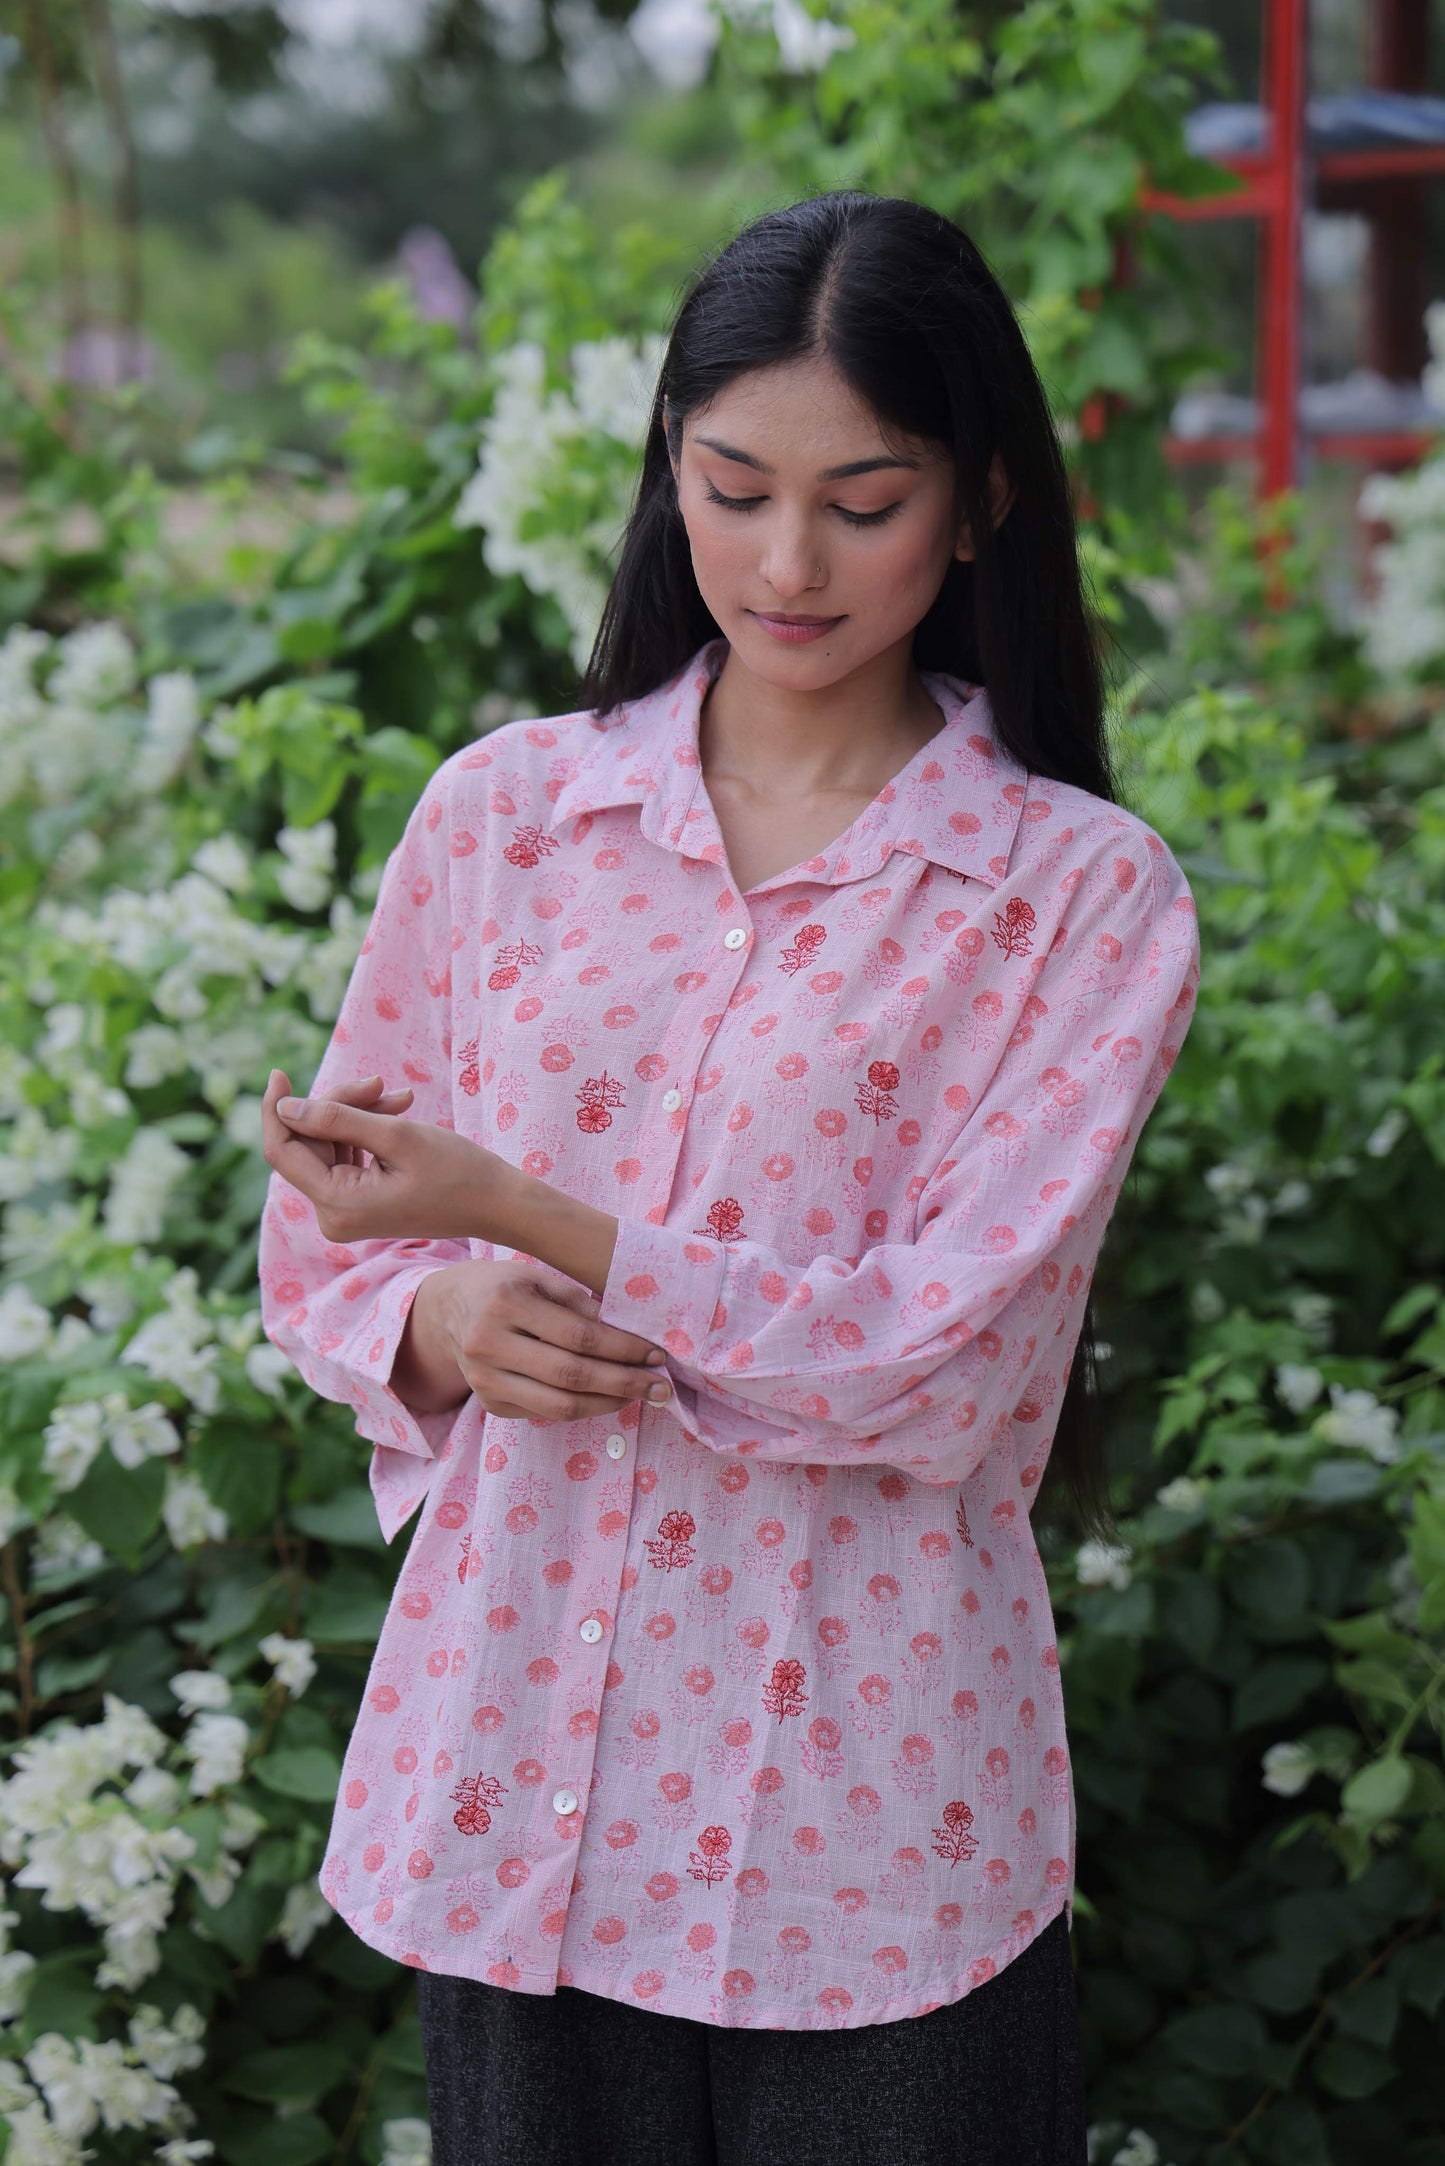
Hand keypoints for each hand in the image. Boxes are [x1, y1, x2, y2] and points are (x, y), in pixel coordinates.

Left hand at [261, 1068, 515, 1245]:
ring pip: (329, 1146)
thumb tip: (285, 1106)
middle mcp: (334, 1216)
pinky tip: (397, 1112)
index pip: (283, 1152)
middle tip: (381, 1082)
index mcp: (338, 1204)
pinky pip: (345, 1158)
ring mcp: (346, 1212)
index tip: (279, 1071)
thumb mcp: (396, 1135)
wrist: (498, 1204)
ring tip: (400, 1097)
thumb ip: (336, 1119)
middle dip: (339, 1106)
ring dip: (358, 1114)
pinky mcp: (360, 1204)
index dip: (277, 1109)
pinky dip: (365, 1132)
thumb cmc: (457, 1170)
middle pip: (310, 1144)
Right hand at [428, 1258, 672, 1422]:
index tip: (655, 1354)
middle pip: (571, 1376)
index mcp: (506, 1302)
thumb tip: (632, 1334)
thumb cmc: (504, 1287)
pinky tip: (607, 1398)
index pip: (578, 1336)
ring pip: (559, 1406)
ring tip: (641, 1396)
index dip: (623, 1349)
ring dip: (609, 1404)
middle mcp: (489, 1344)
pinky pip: (545, 1413)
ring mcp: (485, 1380)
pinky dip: (583, 1408)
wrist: (447, 1308)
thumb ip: (580, 1304)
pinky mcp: (488, 1404)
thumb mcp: (538, 1278)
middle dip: (624, 1383)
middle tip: (660, 1386)